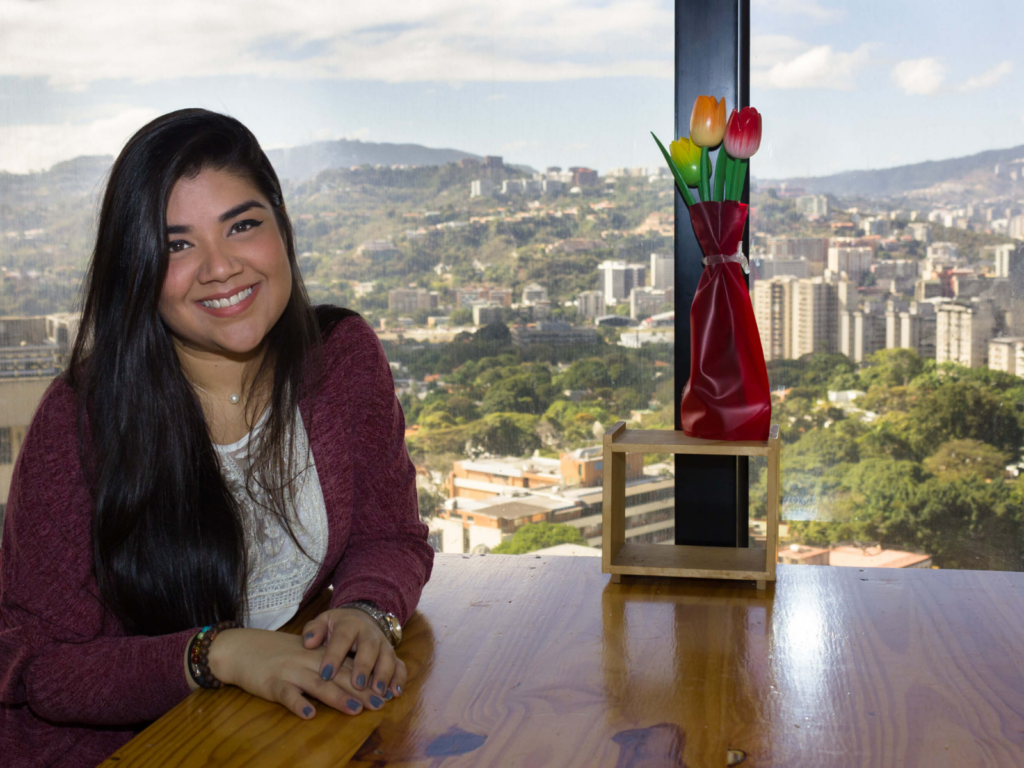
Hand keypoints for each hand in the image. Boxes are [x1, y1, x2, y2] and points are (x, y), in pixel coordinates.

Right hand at [203, 627, 389, 719]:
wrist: (242, 648)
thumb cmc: (275, 653)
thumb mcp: (303, 653)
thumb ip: (324, 663)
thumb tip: (352, 679)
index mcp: (317, 655)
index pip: (347, 666)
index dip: (367, 680)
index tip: (385, 692)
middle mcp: (307, 661)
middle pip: (338, 676)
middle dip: (361, 691)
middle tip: (379, 704)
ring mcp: (290, 672)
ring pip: (317, 684)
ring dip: (337, 698)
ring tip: (355, 710)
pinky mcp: (272, 684)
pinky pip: (287, 695)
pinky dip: (299, 704)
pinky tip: (309, 714)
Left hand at [301, 607, 406, 701]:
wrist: (360, 618)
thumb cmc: (337, 626)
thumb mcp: (323, 622)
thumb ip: (313, 630)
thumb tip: (308, 642)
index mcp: (350, 624)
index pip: (342, 638)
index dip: (334, 656)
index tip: (325, 674)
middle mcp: (370, 632)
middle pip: (370, 647)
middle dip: (364, 667)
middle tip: (356, 686)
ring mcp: (384, 644)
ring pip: (388, 657)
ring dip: (384, 675)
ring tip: (378, 692)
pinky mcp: (393, 655)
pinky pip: (400, 665)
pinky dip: (399, 679)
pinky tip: (395, 693)